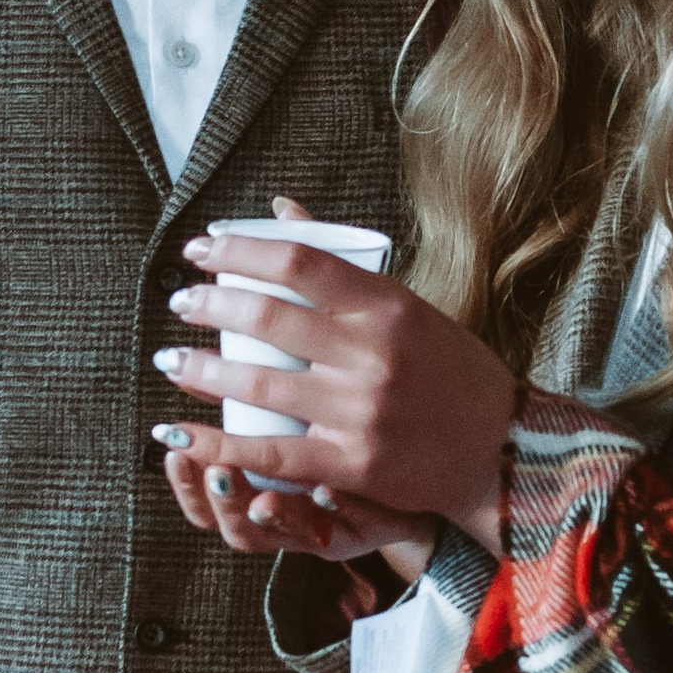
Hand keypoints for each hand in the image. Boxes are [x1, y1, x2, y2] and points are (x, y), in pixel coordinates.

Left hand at [151, 219, 518, 557]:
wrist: (501, 452)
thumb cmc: (453, 373)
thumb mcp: (409, 307)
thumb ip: (344, 265)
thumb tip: (280, 207)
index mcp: (388, 305)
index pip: (298, 261)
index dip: (238, 250)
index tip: (200, 249)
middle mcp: (373, 354)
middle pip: (268, 318)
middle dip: (208, 306)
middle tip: (180, 300)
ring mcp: (361, 411)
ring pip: (259, 385)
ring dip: (201, 370)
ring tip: (171, 360)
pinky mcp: (352, 464)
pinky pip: (269, 453)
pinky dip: (217, 445)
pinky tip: (180, 434)